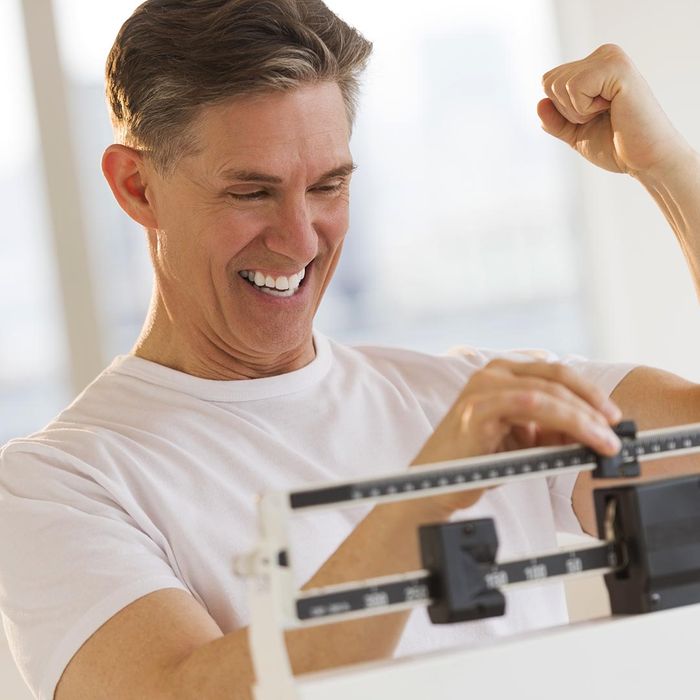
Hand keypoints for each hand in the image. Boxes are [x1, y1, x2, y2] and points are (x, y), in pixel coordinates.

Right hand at [410, 359, 621, 516]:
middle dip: (592, 403)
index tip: (613, 417)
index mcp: (500, 374)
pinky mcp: (477, 409)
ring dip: (583, 418)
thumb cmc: (474, 462)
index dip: (589, 392)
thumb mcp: (522, 440)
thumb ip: (553, 429)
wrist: (432, 486)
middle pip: (556, 377)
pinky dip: (564, 422)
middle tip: (615, 430)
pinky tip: (582, 440)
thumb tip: (596, 429)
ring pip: (547, 392)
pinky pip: (531, 406)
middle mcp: (489, 373)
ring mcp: (482, 388)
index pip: (555, 373)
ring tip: (604, 441)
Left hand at [538, 44, 690, 178]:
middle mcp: (604, 54)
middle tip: (600, 117)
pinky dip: (585, 109)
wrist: (645, 160)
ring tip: (608, 113)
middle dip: (566, 111)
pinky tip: (612, 108)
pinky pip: (573, 87)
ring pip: (558, 85)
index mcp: (594, 65)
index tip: (593, 118)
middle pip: (549, 82)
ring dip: (577, 111)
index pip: (548, 82)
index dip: (561, 111)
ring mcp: (611, 57)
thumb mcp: (575, 133)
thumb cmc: (615, 146)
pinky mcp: (617, 67)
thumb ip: (554, 120)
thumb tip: (539, 103)